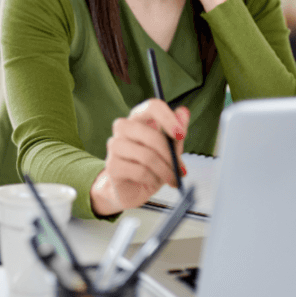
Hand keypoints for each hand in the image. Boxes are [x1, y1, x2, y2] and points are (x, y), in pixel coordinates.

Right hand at [90, 99, 189, 216]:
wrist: (132, 189)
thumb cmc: (152, 166)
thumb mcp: (170, 150)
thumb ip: (177, 133)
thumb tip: (184, 112)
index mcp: (139, 117)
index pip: (153, 106)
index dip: (168, 118)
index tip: (181, 135)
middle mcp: (124, 127)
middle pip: (150, 134)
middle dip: (169, 155)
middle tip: (181, 170)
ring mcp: (114, 145)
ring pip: (146, 155)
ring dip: (164, 170)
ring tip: (171, 179)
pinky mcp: (111, 165)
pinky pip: (139, 171)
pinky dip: (153, 179)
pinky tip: (153, 182)